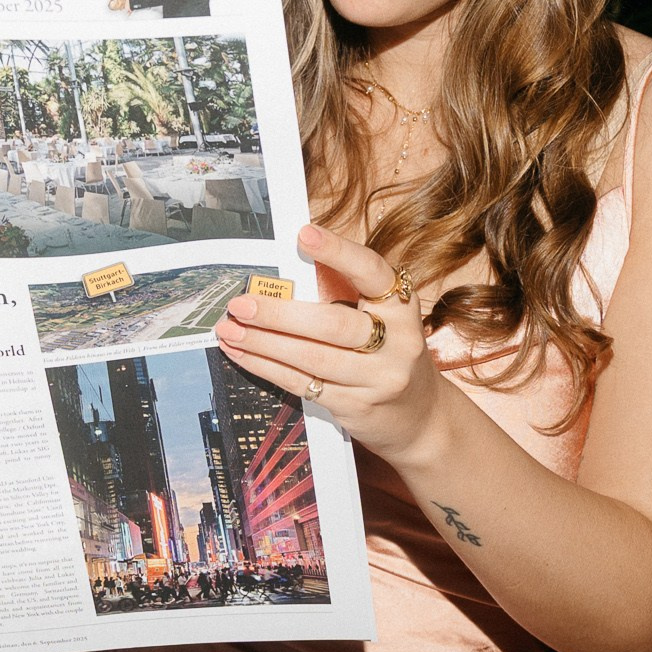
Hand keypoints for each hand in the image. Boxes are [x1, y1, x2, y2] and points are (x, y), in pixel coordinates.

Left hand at [213, 222, 443, 459]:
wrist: (420, 417)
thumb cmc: (389, 353)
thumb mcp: (384, 319)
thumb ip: (348, 294)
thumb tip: (289, 264)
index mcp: (402, 308)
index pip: (371, 272)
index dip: (339, 252)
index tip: (303, 234)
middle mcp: (397, 343)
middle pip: (333, 324)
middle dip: (280, 314)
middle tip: (241, 304)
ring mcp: (378, 379)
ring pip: (311, 358)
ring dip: (263, 343)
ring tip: (230, 329)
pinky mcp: (357, 407)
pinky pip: (303, 384)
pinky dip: (267, 367)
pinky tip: (243, 354)